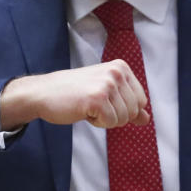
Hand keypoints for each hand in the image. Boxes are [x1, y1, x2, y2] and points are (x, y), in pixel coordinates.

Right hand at [0, 60, 149, 129]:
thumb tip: (147, 119)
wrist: (43, 92)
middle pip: (133, 111)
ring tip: (87, 105)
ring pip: (123, 119)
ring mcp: (107, 85)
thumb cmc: (73, 93)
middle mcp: (117, 73)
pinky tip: (83, 110)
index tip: (102, 100)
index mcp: (121, 67)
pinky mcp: (97, 99)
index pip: (141, 100)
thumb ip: (127, 104)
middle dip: (114, 115)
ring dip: (104, 119)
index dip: (122, 108)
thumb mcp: (104, 94)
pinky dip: (97, 122)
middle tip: (92, 103)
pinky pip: (110, 123)